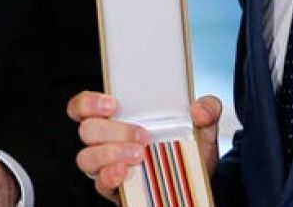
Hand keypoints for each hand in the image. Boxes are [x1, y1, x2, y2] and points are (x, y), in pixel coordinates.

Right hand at [67, 91, 221, 202]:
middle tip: (142, 135)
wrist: (198, 181)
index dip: (88, 103)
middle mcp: (107, 140)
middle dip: (112, 130)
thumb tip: (199, 109)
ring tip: (139, 154)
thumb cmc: (187, 147)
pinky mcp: (113, 189)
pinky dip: (111, 176)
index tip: (112, 104)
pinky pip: (100, 183)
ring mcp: (107, 166)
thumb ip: (207, 110)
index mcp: (119, 118)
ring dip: (110, 153)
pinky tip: (126, 172)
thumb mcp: (202, 126)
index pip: (85, 106)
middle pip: (87, 130)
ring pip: (87, 157)